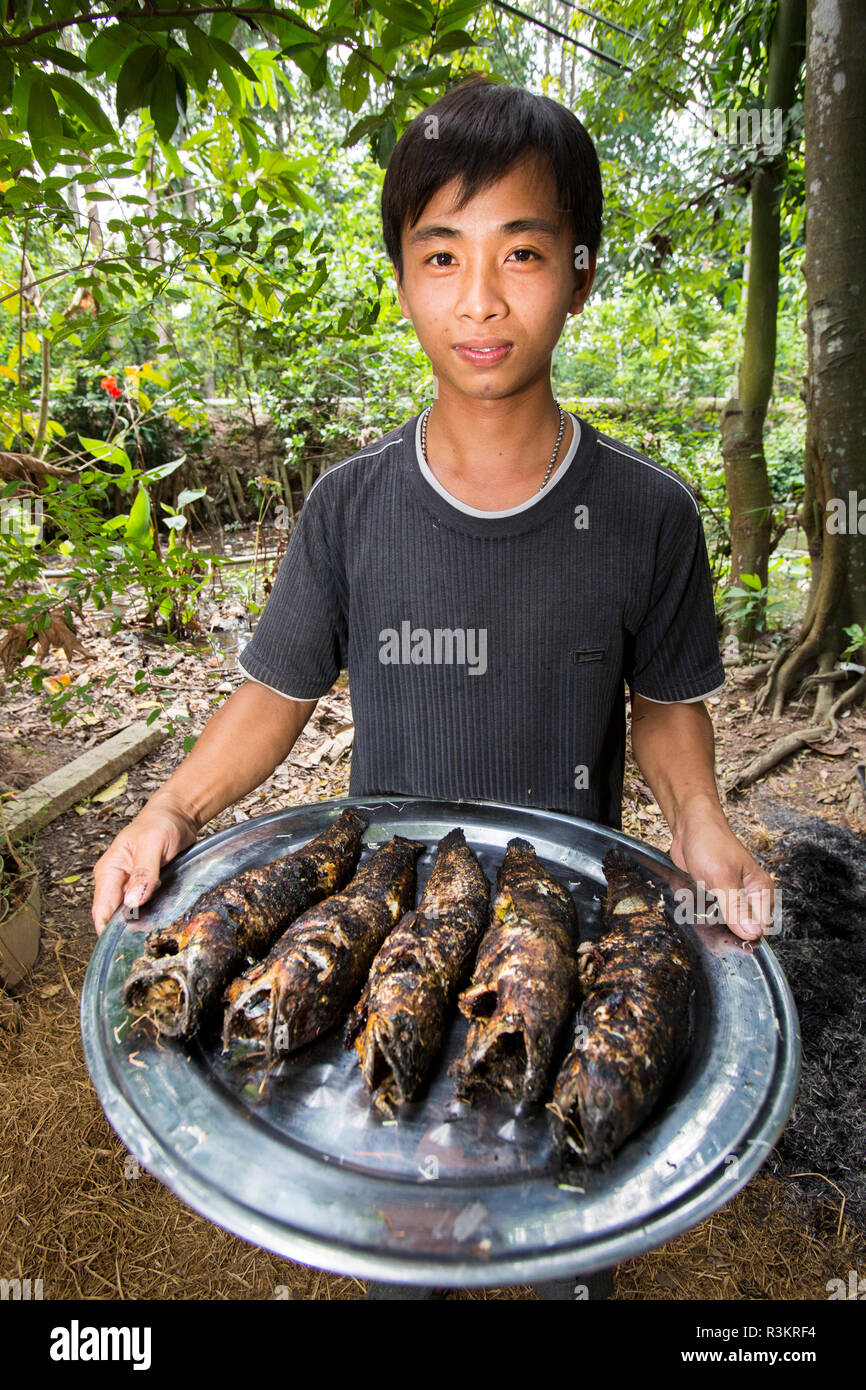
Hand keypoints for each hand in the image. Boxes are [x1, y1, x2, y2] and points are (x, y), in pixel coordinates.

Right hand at [91, 793, 198, 934]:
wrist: (177, 815)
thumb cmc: (161, 823)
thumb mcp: (152, 844)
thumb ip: (143, 872)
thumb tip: (132, 902)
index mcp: (109, 871)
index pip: (101, 911)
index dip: (111, 930)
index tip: (129, 942)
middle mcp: (115, 882)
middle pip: (115, 917)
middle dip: (129, 929)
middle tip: (150, 938)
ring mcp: (130, 886)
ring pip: (131, 915)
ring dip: (142, 923)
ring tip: (159, 929)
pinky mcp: (145, 888)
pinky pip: (145, 907)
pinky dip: (152, 914)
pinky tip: (163, 918)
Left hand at [669, 814, 775, 942]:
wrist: (689, 825)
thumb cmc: (709, 842)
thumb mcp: (722, 878)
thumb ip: (736, 908)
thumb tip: (752, 934)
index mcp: (761, 890)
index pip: (761, 928)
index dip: (744, 936)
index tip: (727, 933)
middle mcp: (751, 894)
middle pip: (744, 928)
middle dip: (726, 929)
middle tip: (709, 915)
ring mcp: (734, 894)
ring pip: (727, 922)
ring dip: (713, 920)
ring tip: (701, 904)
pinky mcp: (718, 893)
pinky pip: (714, 913)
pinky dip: (704, 912)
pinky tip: (696, 903)